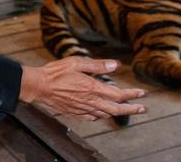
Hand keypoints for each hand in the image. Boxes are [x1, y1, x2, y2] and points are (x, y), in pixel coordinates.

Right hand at [19, 58, 146, 120]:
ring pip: (105, 114)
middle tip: (142, 109)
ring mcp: (82, 109)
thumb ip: (98, 65)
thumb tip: (116, 65)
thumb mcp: (77, 62)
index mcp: (92, 88)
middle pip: (116, 109)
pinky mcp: (75, 113)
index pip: (118, 94)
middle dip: (131, 109)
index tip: (142, 93)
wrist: (38, 87)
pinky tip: (102, 113)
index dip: (132, 94)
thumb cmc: (56, 72)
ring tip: (125, 109)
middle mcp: (90, 102)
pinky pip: (93, 117)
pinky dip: (101, 115)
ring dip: (117, 112)